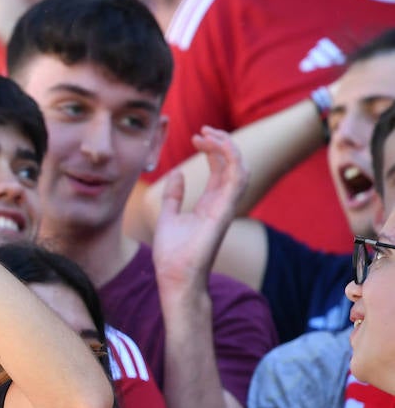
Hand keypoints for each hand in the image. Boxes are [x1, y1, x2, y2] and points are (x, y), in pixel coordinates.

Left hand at [153, 127, 248, 291]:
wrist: (174, 277)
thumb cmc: (172, 254)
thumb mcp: (168, 216)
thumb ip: (174, 196)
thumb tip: (177, 174)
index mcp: (210, 203)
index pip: (220, 169)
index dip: (212, 149)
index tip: (197, 135)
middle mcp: (222, 203)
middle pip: (232, 165)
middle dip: (222, 142)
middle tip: (204, 130)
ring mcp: (226, 207)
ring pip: (240, 169)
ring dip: (228, 147)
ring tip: (210, 133)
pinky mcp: (224, 212)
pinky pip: (237, 181)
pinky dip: (231, 160)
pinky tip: (217, 146)